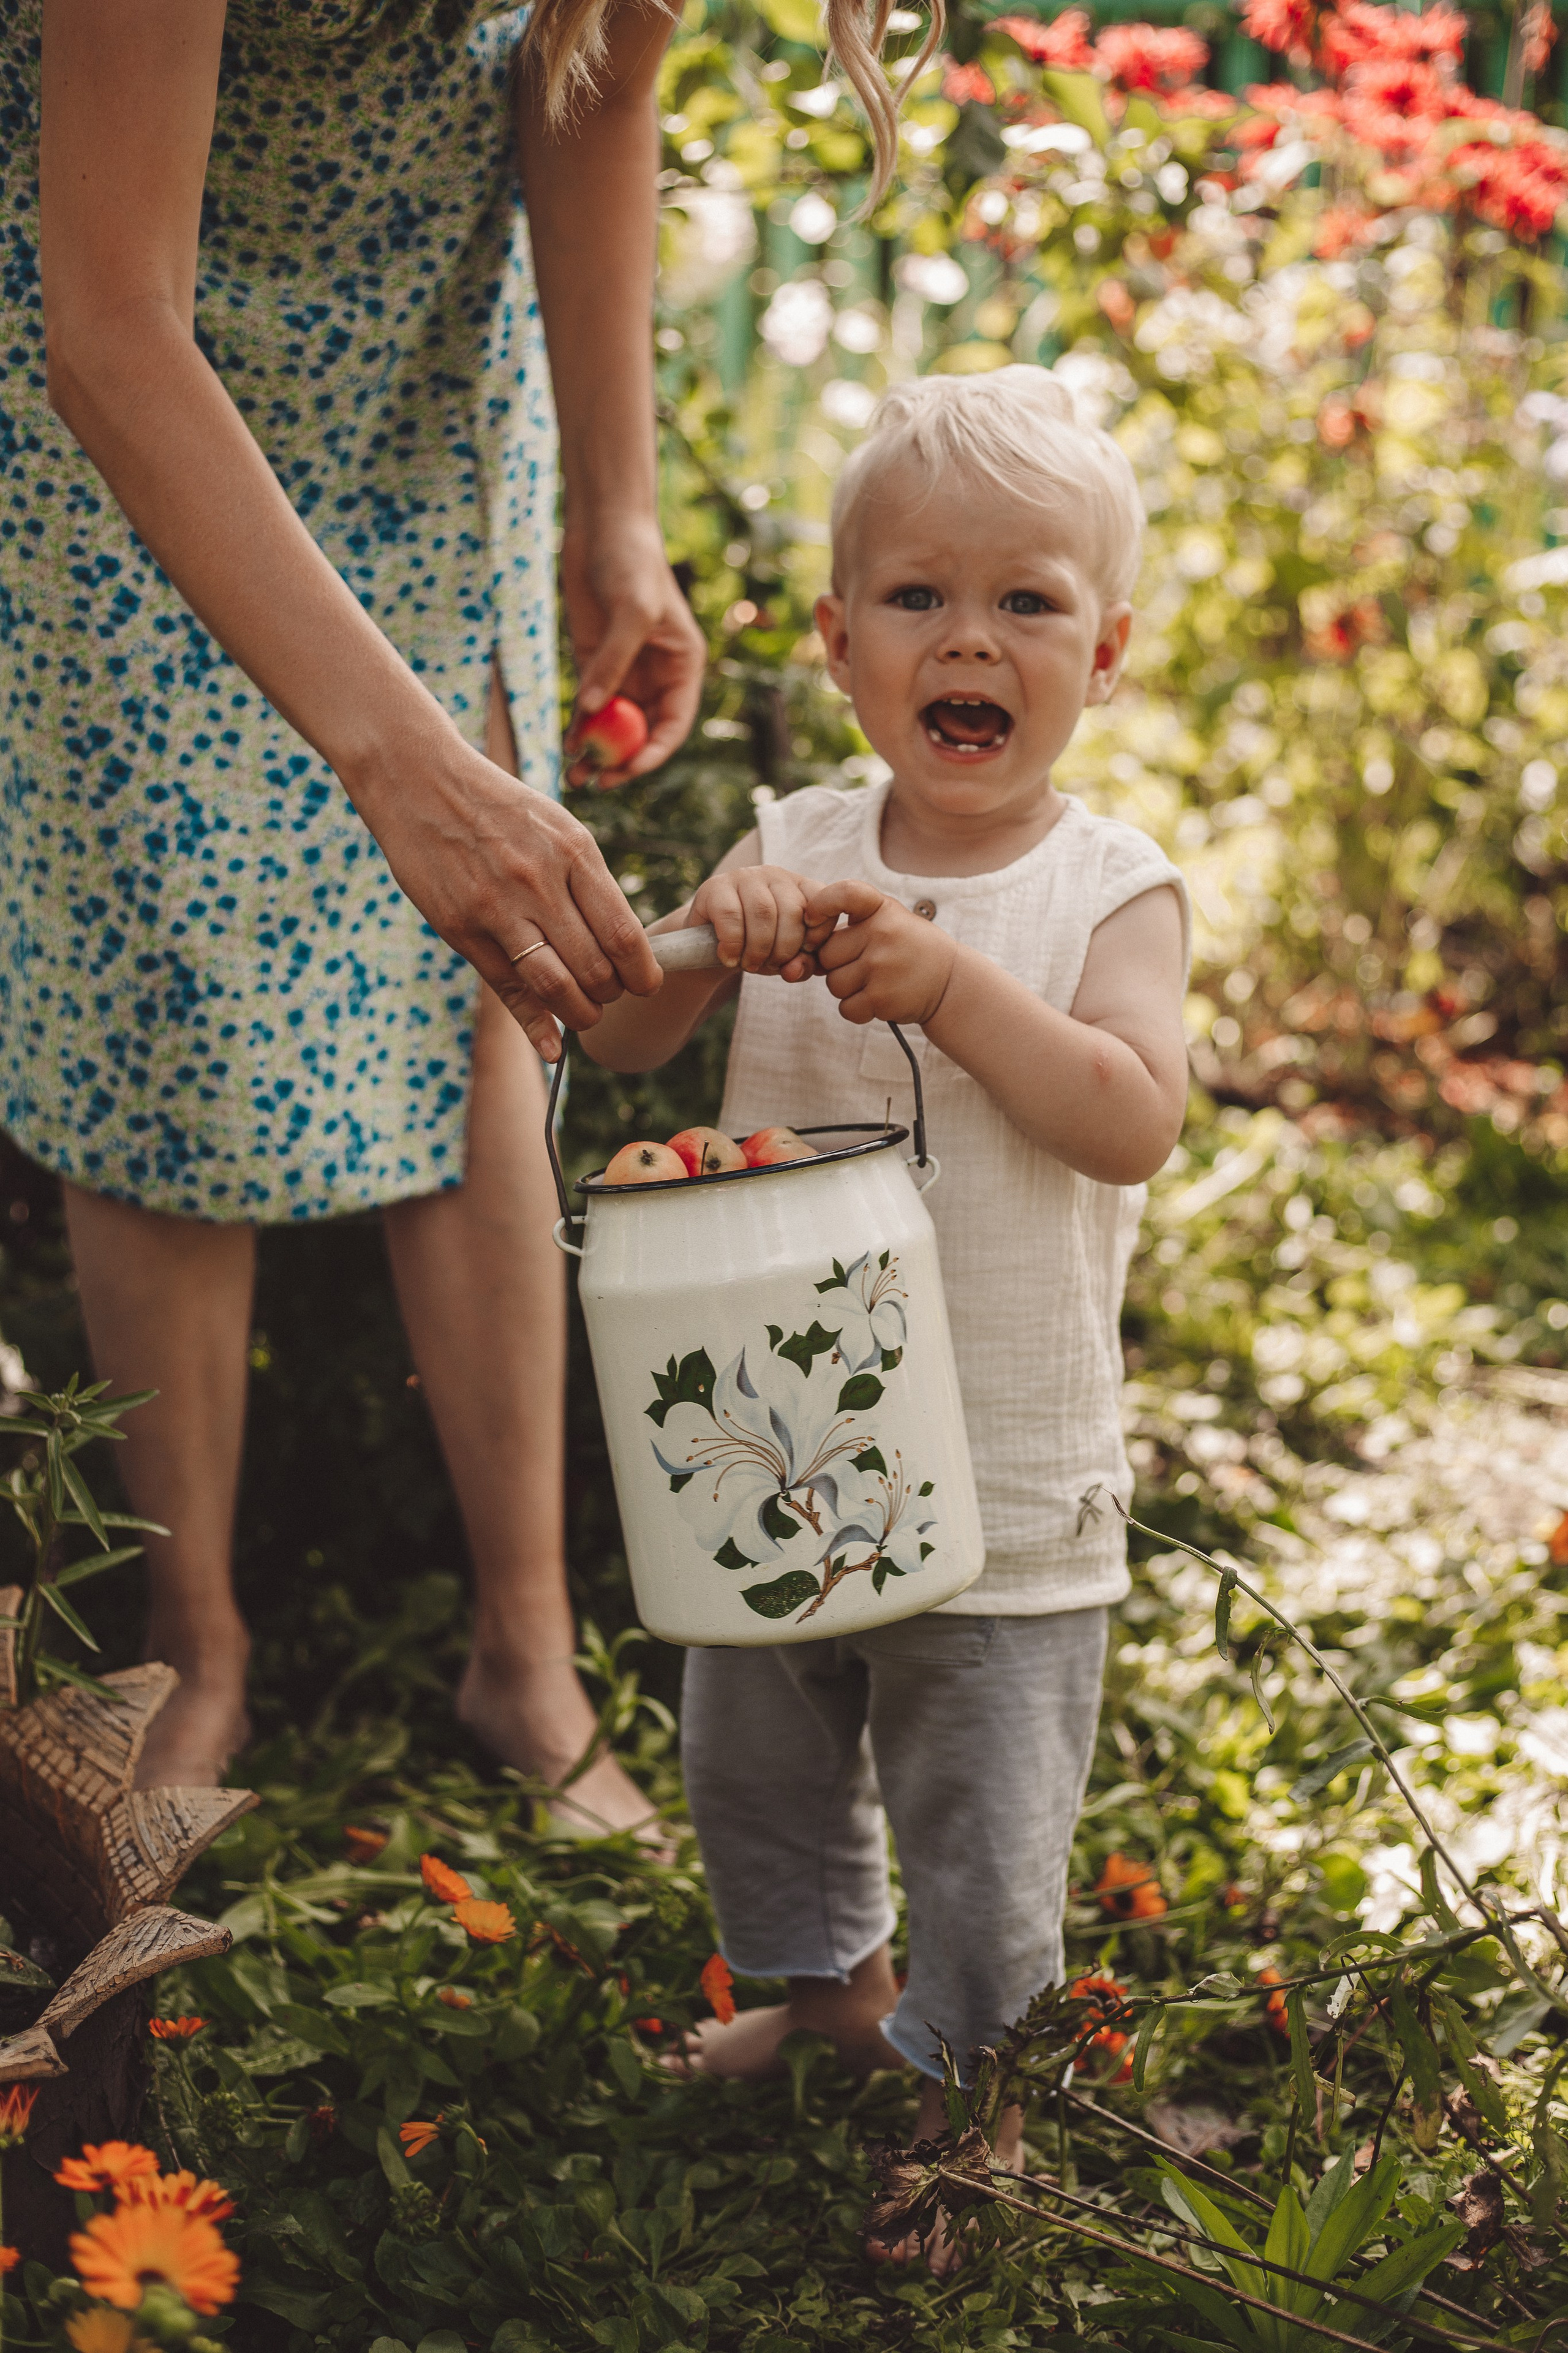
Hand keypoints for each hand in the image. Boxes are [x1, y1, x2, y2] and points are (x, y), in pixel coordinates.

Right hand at [366, 733, 659, 1060]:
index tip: (647, 984)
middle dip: (610, 995)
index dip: (643, 974)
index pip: (625, 935)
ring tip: (583, 1012)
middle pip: (595, 968)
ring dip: (579, 1014)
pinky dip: (535, 1026)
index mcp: (574, 853)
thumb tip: (621, 944)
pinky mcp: (461, 928)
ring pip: (555, 985)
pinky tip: (551, 1048)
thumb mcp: (558, 829)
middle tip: (608, 995)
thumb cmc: (499, 808)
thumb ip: (589, 884)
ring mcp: (497, 908)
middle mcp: (539, 882)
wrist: (419, 781)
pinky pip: (507, 989)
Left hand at [561, 516, 705, 785]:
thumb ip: (613, 661)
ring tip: (575, 777)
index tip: (628, 771)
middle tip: (597, 783)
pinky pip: (587, 706)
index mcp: (682, 667)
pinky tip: (567, 747)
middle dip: (621, 762)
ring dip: (595, 753)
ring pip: (612, 725)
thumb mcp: (631, 611)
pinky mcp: (593, 664)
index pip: (672, 724)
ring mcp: (623, 672)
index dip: (653, 753)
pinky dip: (577, 728)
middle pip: (641, 733)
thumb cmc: (631, 562)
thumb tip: (593, 710)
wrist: (602, 527)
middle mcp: (656, 677)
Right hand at [688, 864, 835, 976]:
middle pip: (792, 910)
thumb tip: (794, 970)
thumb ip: (802, 965)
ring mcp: (744, 877)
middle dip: (785, 948)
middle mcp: (775, 876)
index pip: (823, 900)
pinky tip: (729, 958)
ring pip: (763, 912)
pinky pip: (731, 916)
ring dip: (758, 949)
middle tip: (771, 966)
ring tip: (749, 965)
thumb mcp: (786, 960)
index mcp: (800, 887)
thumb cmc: (757, 949)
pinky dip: (733, 944)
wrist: (709, 947)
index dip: (819, 933)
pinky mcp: (715, 886)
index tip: (804, 953)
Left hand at [805, 880, 958, 1027]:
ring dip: (848, 989)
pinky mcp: (882, 998)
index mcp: (882, 908)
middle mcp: (882, 933)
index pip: (845, 893)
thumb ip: (849, 928)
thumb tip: (802, 959)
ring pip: (834, 984)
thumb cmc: (908, 950)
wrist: (950, 983)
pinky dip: (858, 1009)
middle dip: (838, 965)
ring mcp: (881, 966)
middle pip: (827, 954)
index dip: (821, 904)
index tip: (811, 918)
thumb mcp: (888, 922)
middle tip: (866, 965)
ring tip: (877, 982)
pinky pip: (846, 1008)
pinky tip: (879, 999)